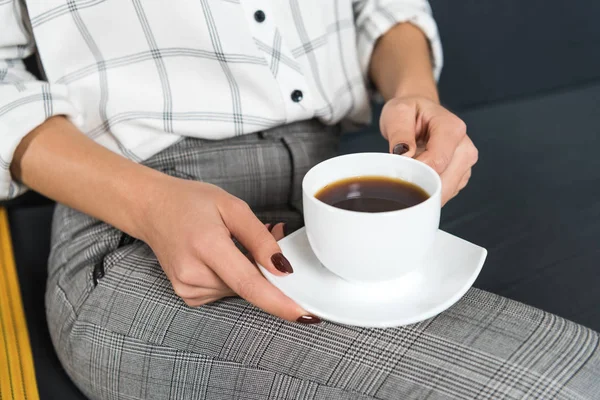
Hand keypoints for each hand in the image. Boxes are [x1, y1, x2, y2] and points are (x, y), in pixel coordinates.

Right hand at [140, 177, 318, 323]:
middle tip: (269, 233)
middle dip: (266, 268)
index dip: (279, 302)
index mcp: (206, 246)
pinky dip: (234, 276)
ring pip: (239, 289)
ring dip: (249, 270)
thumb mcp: (232, 207)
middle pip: (248, 286)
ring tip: (237, 241)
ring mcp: (187, 288)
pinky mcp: (188, 295)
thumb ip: (260, 238)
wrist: (152, 209)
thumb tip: (284, 268)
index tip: (304, 314)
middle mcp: (193, 274)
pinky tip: (224, 255)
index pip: (248, 283)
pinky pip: (225, 291)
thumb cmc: (191, 203)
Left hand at [379, 96, 477, 204]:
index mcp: (452, 128)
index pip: (437, 162)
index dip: (415, 172)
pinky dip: (429, 190)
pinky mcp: (461, 176)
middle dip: (419, 184)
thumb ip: (400, 133)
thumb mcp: (397, 113)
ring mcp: (465, 164)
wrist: (418, 114)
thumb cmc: (410, 112)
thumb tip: (404, 155)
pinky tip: (420, 177)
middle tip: (401, 173)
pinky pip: (444, 193)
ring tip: (411, 171)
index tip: (399, 168)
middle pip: (443, 182)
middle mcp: (465, 147)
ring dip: (424, 189)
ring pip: (445, 192)